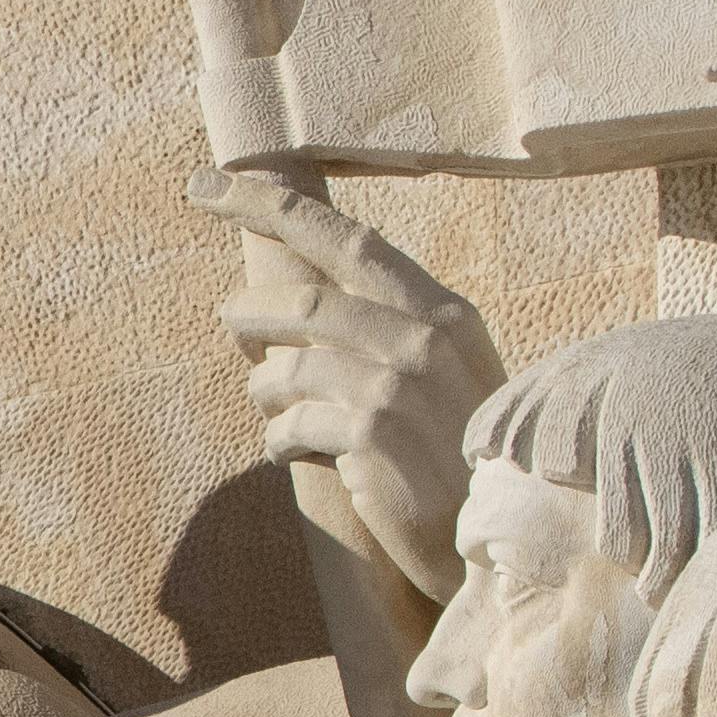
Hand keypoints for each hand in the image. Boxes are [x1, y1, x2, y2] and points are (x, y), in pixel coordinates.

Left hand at [199, 174, 496, 602]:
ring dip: (266, 389)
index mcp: (443, 311)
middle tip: (224, 313)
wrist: (506, 530)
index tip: (210, 185)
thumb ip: (387, 333)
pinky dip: (278, 438)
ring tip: (270, 407)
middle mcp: (424, 337)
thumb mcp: (443, 376)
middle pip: (306, 301)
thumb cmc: (464, 454)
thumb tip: (293, 313)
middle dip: (250, 306)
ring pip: (289, 367)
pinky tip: (287, 451)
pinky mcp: (373, 434)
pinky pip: (291, 424)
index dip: (273, 207)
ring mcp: (398, 384)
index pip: (348, 240)